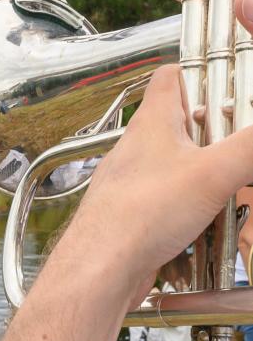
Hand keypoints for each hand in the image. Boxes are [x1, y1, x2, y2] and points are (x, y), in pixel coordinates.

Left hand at [63, 65, 252, 302]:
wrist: (102, 266)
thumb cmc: (139, 214)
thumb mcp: (213, 173)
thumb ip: (249, 147)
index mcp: (153, 122)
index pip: (171, 77)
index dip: (200, 73)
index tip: (228, 84)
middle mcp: (140, 147)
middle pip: (182, 124)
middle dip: (217, 134)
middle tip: (241, 144)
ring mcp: (137, 180)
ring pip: (179, 165)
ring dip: (208, 175)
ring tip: (234, 185)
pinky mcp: (138, 212)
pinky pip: (172, 200)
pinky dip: (195, 208)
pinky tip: (210, 223)